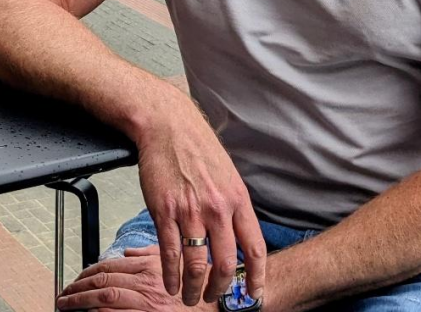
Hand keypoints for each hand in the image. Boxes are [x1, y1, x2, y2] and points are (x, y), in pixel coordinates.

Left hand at [57, 247, 217, 311]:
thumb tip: (128, 251)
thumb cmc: (198, 288)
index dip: (87, 273)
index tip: (76, 280)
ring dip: (81, 301)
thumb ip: (149, 255)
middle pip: (102, 280)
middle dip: (78, 288)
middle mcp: (146, 283)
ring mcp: (146, 303)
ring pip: (104, 297)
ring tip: (66, 305)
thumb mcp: (174, 264)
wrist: (220, 307)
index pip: (109, 266)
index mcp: (149, 267)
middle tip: (63, 294)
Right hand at [134, 107, 265, 304]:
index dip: (256, 277)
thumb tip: (239, 238)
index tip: (254, 294)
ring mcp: (190, 211)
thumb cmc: (198, 149)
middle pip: (224, 264)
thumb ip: (234, 207)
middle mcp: (217, 208)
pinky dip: (171, 274)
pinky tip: (171, 283)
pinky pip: (170, 252)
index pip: (254, 248)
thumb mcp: (228, 175)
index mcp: (237, 199)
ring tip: (189, 298)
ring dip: (193, 289)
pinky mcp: (164, 211)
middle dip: (220, 290)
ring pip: (196, 264)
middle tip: (213, 299)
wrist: (168, 126)